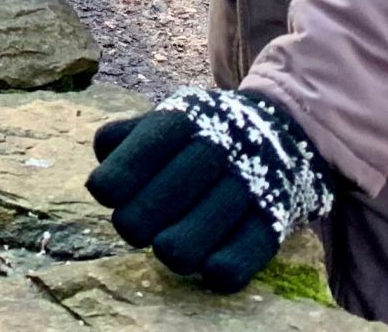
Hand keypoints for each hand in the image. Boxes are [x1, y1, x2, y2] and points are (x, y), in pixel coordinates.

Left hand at [85, 89, 333, 293]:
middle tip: (130, 227)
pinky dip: (227, 264)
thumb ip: (127, 135)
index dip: (123, 172)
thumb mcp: (167, 119)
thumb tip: (103, 154)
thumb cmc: (202, 135)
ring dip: (179, 244)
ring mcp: (255, 179)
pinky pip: (252, 247)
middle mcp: (225, 144)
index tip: (103, 193)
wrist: (283, 134)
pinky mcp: (279, 216)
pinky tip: (208, 270)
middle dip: (142, 214)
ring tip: (165, 247)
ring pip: (212, 220)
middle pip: (178, 184)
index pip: (153, 141)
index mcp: (189, 116)